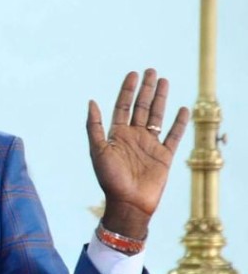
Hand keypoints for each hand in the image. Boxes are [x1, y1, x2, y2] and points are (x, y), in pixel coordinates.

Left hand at [86, 69, 189, 238]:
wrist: (128, 203)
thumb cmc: (109, 179)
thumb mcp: (97, 150)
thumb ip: (94, 126)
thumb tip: (91, 101)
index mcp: (116, 135)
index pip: (123, 106)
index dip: (127, 90)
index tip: (133, 74)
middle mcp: (133, 137)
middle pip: (141, 107)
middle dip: (145, 89)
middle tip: (151, 70)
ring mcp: (149, 145)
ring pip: (157, 116)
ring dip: (160, 99)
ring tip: (164, 81)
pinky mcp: (164, 156)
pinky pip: (173, 136)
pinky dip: (179, 122)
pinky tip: (182, 108)